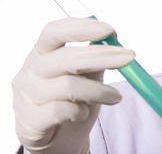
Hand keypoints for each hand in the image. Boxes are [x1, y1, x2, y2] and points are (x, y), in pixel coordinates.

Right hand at [12, 18, 134, 153]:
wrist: (57, 139)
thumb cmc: (72, 101)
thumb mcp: (86, 76)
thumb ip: (95, 60)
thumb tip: (114, 40)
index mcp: (41, 53)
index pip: (53, 32)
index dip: (80, 28)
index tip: (109, 30)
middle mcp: (30, 71)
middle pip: (65, 58)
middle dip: (102, 56)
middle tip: (129, 57)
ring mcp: (26, 97)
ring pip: (68, 86)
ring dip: (100, 90)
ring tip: (116, 97)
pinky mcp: (29, 122)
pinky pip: (61, 111)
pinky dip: (80, 111)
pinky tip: (84, 113)